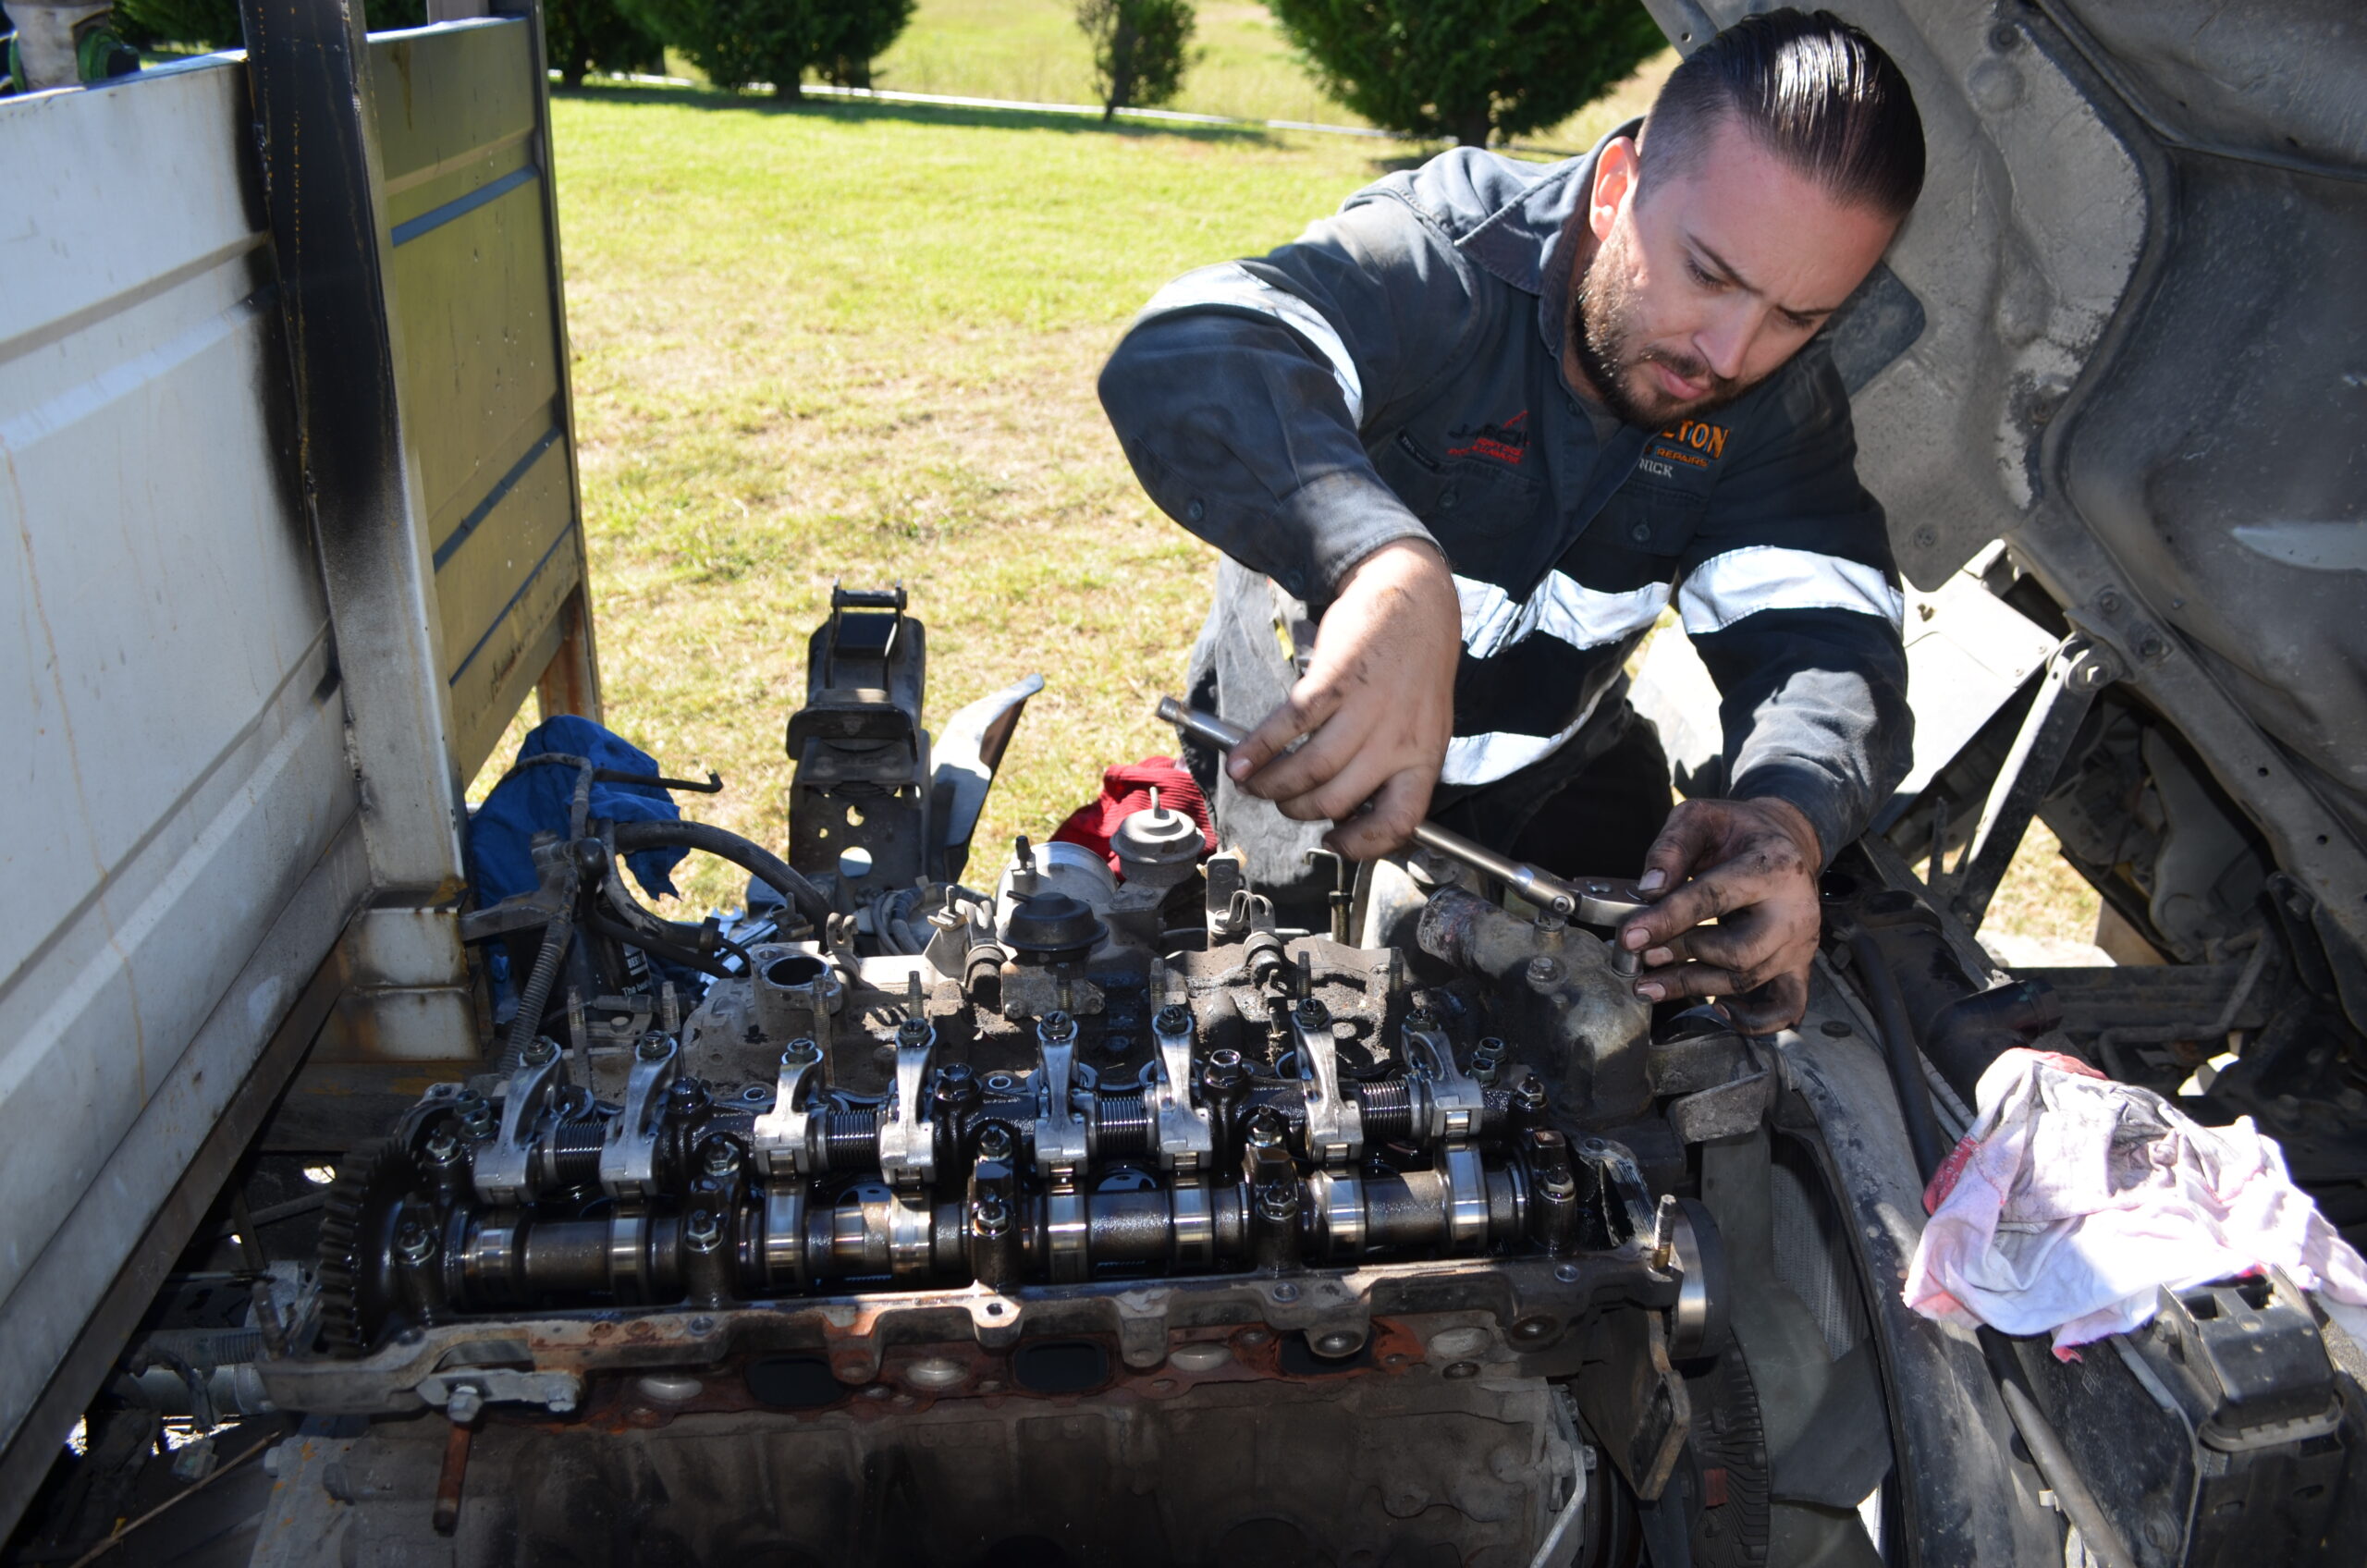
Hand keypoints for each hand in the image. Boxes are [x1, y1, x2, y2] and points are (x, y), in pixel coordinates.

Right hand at [1227, 539, 1460, 858]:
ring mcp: (1365, 709)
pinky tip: (1241, 760)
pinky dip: (1258, 748)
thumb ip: (1398, 764)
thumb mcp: (1426, 723)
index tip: (1335, 841)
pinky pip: (1290, 727)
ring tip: (1256, 784)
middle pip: (1336, 799)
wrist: (1414, 599)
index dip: (1363, 844)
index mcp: (1424, 756)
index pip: (1399, 820)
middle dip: (1299, 810)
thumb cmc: (1417, 664)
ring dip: (1272, 785)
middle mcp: (1396, 738)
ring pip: (1310, 770)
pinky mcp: (1334, 681)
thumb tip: (1354, 808)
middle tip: (1284, 803)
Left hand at [1617, 797, 1823, 1031]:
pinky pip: (1785, 1007)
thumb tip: (1648, 889)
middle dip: (1684, 956)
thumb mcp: (1701, 818)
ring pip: (1747, 980)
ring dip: (1694, 987)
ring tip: (1650, 984)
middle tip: (1644, 957)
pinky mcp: (1800, 965)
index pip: (1714, 898)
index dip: (1667, 919)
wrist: (1785, 840)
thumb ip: (1671, 848)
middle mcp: (1795, 909)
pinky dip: (1752, 1020)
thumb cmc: (1739, 831)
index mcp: (1772, 866)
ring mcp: (1801, 943)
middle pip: (1738, 952)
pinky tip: (1715, 1009)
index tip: (1629, 936)